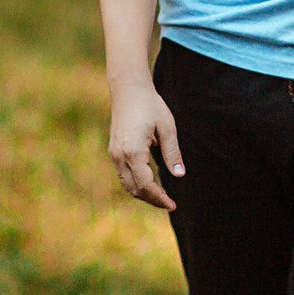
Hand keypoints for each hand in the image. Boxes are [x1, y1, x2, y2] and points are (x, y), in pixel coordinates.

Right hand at [109, 81, 184, 209]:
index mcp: (133, 151)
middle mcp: (120, 156)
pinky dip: (136, 183)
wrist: (128, 89)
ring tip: (161, 196)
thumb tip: (180, 175)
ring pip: (127, 184)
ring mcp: (114, 154)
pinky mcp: (113, 150)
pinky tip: (150, 182)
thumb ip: (172, 153)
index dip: (159, 198)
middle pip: (134, 189)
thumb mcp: (167, 127)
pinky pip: (123, 174)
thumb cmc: (150, 105)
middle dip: (152, 199)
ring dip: (143, 193)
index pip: (145, 185)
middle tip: (169, 203)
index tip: (172, 204)